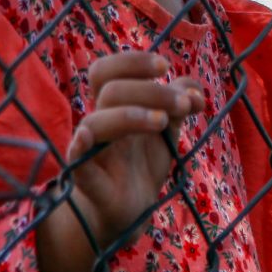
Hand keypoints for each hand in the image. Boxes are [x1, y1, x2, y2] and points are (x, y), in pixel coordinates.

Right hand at [36, 52, 203, 271]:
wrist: (131, 210)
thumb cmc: (143, 162)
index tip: (165, 66)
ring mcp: (89, 150)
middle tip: (184, 104)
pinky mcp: (86, 179)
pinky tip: (90, 138)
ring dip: (132, 115)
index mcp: (115, 105)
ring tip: (164, 122)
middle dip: (151, 90)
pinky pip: (76, 160)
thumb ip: (180, 103)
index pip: (108, 69)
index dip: (132, 61)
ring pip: (95, 121)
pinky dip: (83, 146)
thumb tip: (195, 89)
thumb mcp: (168, 130)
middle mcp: (98, 122)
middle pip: (109, 89)